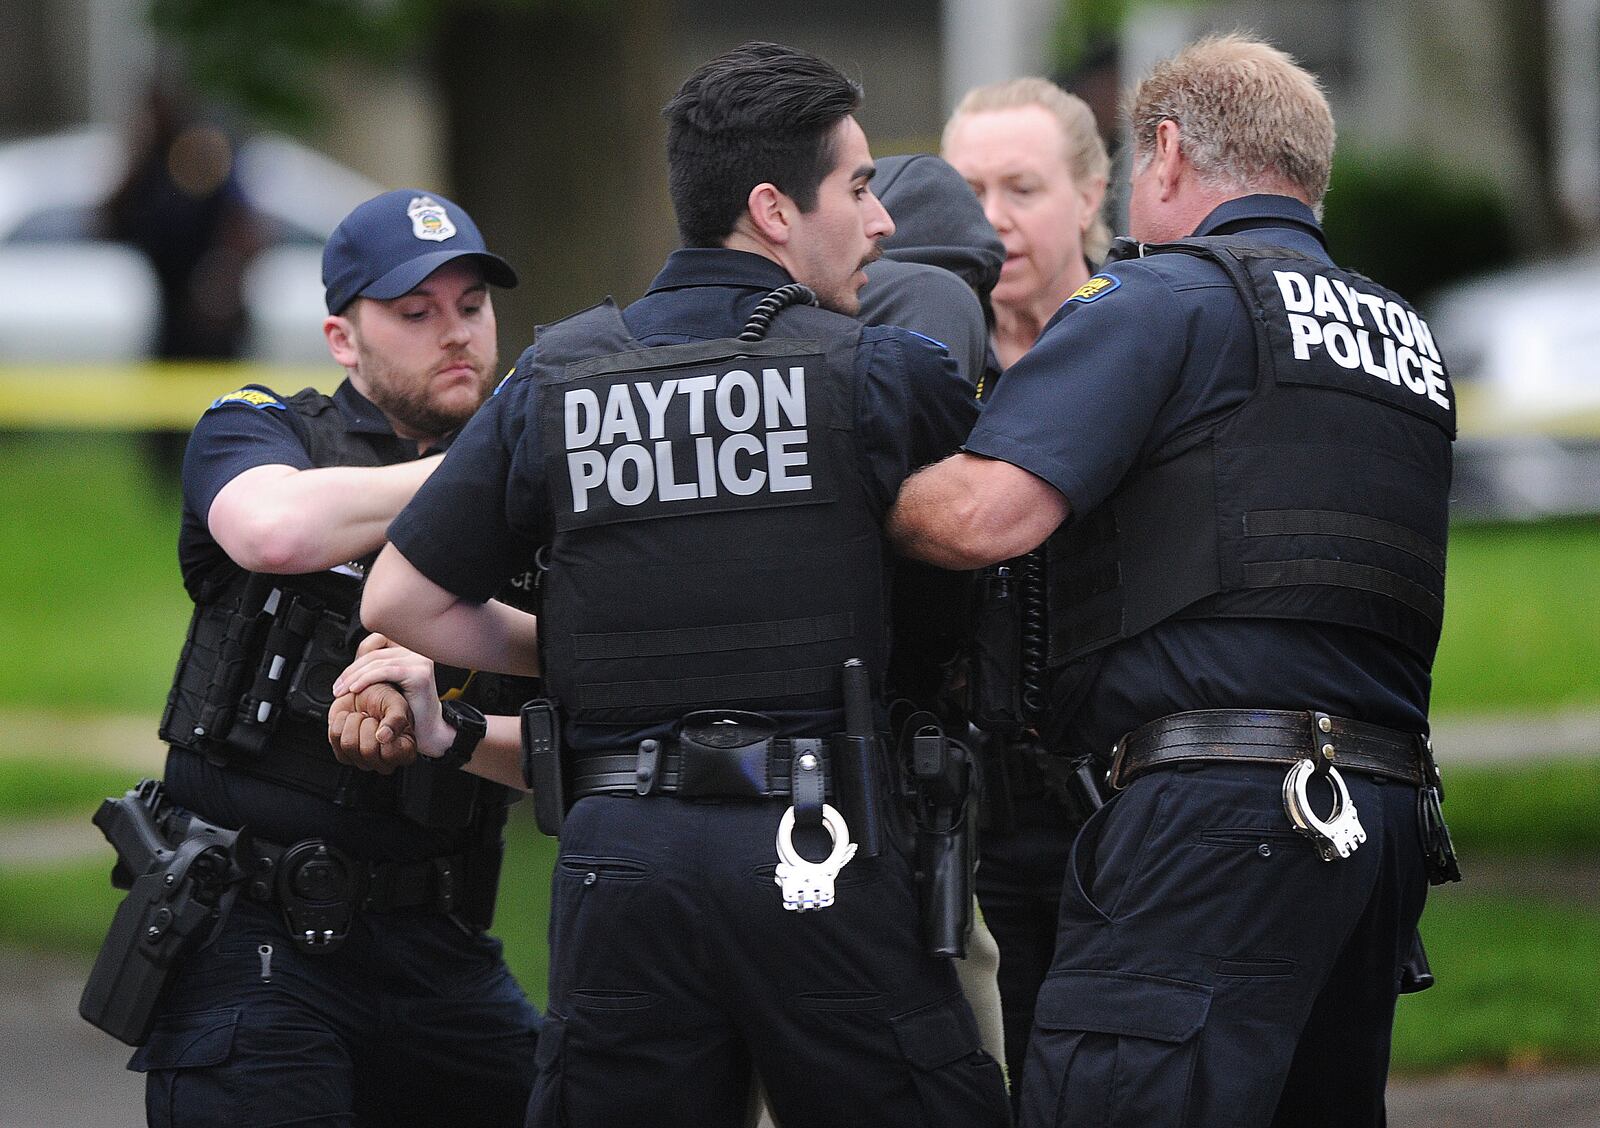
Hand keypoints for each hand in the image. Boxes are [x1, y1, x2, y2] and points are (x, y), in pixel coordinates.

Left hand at [329, 682, 415, 772]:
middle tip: (372, 718)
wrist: (363, 692)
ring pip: (349, 745)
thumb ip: (396, 720)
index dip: (383, 732)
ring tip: (361, 717)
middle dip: (366, 724)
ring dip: (353, 722)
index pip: (389, 753)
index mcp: (404, 751)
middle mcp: (384, 761)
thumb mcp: (396, 704)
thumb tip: (384, 736)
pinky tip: (350, 720)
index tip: (384, 721)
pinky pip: (335, 738)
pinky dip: (340, 721)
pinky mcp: (343, 754)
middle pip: (367, 751)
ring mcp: (362, 760)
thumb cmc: (383, 699)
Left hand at [330, 635, 453, 763]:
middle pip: (374, 653)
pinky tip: (355, 689)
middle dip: (351, 670)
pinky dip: (366, 679)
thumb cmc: (409, 712)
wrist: (428, 732)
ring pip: (377, 662)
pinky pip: (385, 671)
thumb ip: (376, 670)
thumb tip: (352, 664)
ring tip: (342, 691)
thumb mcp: (388, 685)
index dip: (356, 658)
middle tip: (338, 687)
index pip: (376, 641)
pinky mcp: (419, 672)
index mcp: (409, 651)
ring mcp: (420, 661)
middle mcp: (416, 652)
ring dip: (354, 676)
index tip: (343, 678)